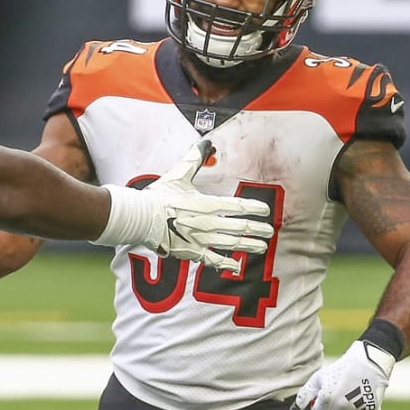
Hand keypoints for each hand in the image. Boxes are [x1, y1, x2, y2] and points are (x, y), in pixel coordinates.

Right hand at [94, 139, 273, 272]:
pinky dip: (226, 264)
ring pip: (232, 243)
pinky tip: (236, 266)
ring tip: (262, 247)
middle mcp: (209, 223)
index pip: (239, 205)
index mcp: (208, 203)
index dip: (254, 208)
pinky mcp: (191, 252)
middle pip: (240, 227)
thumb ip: (195, 158)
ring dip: (249, 245)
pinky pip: (213, 260)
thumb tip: (207, 142)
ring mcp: (201, 239)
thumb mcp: (178, 174)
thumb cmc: (159, 196)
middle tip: (269, 232)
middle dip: (257, 229)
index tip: (265, 211)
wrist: (140, 218)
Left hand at [290, 340, 394, 409]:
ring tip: (351, 401)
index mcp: (327, 398)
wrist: (368, 363)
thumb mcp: (318, 378)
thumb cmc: (340, 370)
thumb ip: (305, 395)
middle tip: (339, 401)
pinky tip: (362, 401)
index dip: (322, 408)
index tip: (327, 400)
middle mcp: (341, 407)